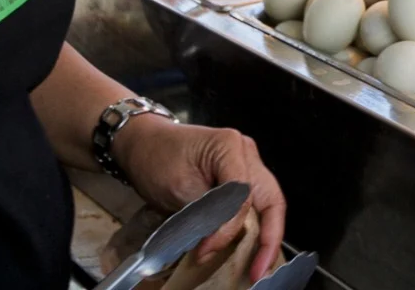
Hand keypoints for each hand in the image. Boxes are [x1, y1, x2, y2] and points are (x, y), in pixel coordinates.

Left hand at [111, 117, 286, 278]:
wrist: (143, 144)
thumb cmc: (155, 158)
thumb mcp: (177, 188)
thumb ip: (203, 213)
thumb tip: (216, 242)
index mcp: (230, 146)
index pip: (242, 195)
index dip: (228, 228)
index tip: (206, 249)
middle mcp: (246, 153)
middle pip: (271, 199)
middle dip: (270, 239)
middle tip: (259, 271)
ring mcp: (245, 164)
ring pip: (267, 205)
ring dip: (263, 237)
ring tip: (256, 266)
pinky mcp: (238, 178)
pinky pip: (253, 206)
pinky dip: (251, 229)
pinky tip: (246, 251)